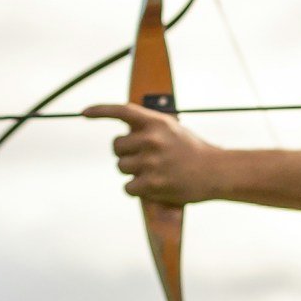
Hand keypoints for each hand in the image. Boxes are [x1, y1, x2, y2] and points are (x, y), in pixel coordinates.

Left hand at [88, 103, 225, 204]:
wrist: (216, 172)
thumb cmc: (193, 151)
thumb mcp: (173, 130)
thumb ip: (149, 128)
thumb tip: (124, 132)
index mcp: (156, 122)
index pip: (121, 111)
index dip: (100, 111)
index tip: (83, 113)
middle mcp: (151, 140)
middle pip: (116, 147)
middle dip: (125, 153)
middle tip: (142, 158)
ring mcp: (151, 162)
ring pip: (121, 167)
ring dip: (132, 171)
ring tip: (152, 173)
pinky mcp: (152, 184)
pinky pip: (128, 187)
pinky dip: (136, 189)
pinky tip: (151, 187)